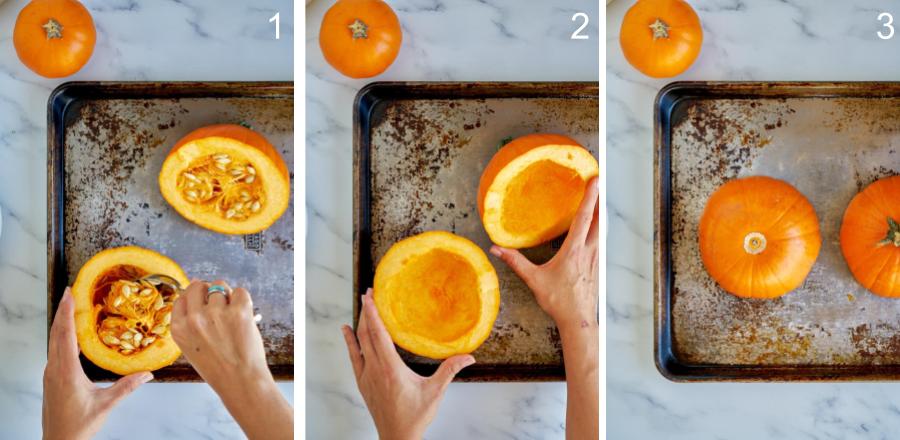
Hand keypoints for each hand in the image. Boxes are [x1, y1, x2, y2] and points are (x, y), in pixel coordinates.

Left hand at [43, 287, 152, 439]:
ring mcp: (50, 373)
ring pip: (53, 341)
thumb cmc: (78, 426)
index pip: (65, 335)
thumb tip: (147, 374)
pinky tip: (70, 335)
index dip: (67, 313)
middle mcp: (55, 369)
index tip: (70, 295)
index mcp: (67, 372)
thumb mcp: (105, 405)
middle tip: (71, 293)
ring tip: (70, 308)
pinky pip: (54, 351)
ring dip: (61, 323)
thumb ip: (126, 387)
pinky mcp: (51, 378)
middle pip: (56, 333)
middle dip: (62, 311)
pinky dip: (61, 337)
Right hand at [171, 280, 267, 391]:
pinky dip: (243, 301)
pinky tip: (244, 316)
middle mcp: (194, 318)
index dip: (196, 299)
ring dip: (228, 298)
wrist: (240, 381)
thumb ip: (189, 319)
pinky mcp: (238, 311)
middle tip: (220, 309)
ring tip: (232, 318)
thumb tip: (196, 283)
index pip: (183, 298)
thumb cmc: (218, 367)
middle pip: (198, 286)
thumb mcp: (191, 346)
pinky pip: (240, 291)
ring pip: (220, 286)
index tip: (205, 306)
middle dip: (209, 292)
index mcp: (179, 328)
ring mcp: (216, 313)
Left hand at [342, 289, 475, 439]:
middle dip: (366, 312)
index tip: (371, 297)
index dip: (374, 314)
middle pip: (366, 334)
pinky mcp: (363, 382)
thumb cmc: (415, 417)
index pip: (379, 335)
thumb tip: (468, 357)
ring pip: (359, 344)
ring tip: (362, 306)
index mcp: (390, 369)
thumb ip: (450, 371)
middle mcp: (375, 370)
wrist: (397, 437)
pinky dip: (349, 342)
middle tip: (369, 293)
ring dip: (359, 323)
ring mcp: (366, 376)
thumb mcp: (435, 392)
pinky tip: (346, 331)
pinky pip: (354, 357)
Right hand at [490, 176, 598, 331]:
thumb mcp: (534, 280)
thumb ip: (516, 262)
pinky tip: (597, 227)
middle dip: (600, 198)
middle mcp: (589, 251)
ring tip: (600, 198)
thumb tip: (496, 249)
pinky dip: (600, 228)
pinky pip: (601, 241)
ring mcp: (597, 259)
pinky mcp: (599, 266)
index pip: (583, 218)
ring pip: (602, 230)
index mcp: (574, 251)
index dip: (589, 197)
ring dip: (601, 212)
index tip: (595, 180)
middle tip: (600, 181)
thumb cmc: (558, 301)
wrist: (578, 320)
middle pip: (598, 219)